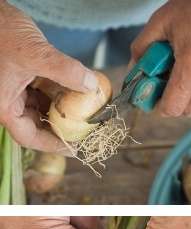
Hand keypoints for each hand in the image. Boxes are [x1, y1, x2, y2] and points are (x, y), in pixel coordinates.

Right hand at [0, 1, 97, 151]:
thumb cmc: (0, 30)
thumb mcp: (34, 52)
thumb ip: (65, 70)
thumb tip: (92, 86)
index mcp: (4, 106)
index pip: (29, 137)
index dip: (53, 145)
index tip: (75, 148)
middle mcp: (8, 102)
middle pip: (37, 126)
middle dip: (62, 128)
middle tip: (86, 130)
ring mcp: (14, 91)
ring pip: (41, 110)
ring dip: (63, 111)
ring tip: (85, 112)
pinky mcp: (20, 80)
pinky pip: (42, 94)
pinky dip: (59, 95)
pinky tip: (75, 91)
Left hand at [129, 0, 190, 116]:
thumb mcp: (160, 23)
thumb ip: (142, 49)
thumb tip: (133, 73)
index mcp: (190, 65)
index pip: (172, 106)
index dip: (156, 105)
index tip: (148, 93)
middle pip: (184, 112)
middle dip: (170, 104)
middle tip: (159, 86)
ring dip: (181, 99)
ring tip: (172, 78)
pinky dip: (190, 92)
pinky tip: (183, 73)